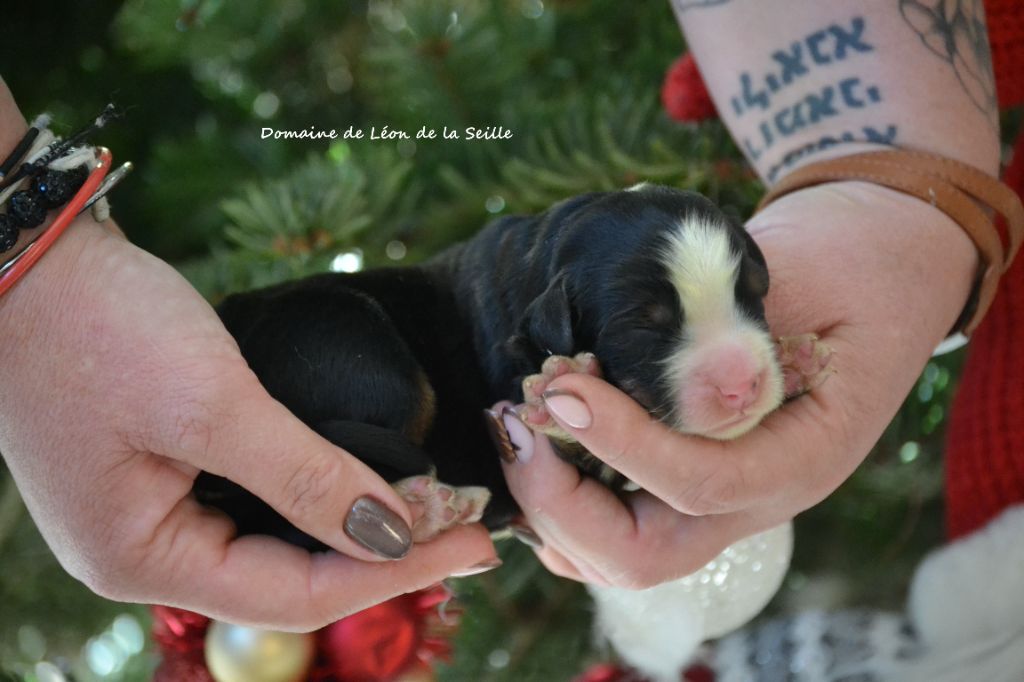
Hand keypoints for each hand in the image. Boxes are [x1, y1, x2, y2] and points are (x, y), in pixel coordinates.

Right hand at [0, 86, 494, 629]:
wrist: (26, 253)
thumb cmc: (99, 327)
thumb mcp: (214, 405)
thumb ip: (306, 477)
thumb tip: (391, 534)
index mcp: (143, 557)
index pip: (296, 595)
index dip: (394, 573)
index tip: (472, 543)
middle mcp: (146, 550)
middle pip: (287, 580)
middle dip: (381, 557)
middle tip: (464, 531)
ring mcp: (152, 510)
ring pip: (275, 544)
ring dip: (352, 529)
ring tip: (432, 512)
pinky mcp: (164, 468)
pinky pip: (254, 504)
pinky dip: (314, 496)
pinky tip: (362, 482)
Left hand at [498, 181, 976, 587]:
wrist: (872, 273)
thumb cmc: (849, 268)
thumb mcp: (804, 284)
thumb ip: (726, 334)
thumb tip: (617, 367)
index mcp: (800, 459)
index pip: (700, 484)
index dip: (623, 443)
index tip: (565, 388)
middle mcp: (752, 501)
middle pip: (641, 557)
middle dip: (563, 501)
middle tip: (519, 422)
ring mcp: (713, 502)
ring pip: (614, 556)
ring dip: (548, 506)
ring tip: (514, 426)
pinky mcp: (679, 484)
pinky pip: (608, 527)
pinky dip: (558, 506)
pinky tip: (530, 446)